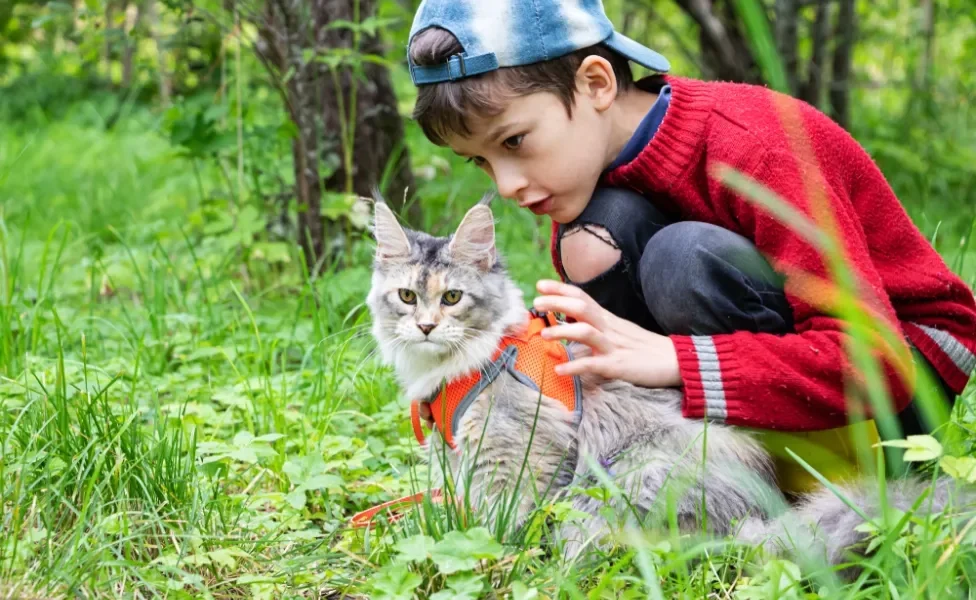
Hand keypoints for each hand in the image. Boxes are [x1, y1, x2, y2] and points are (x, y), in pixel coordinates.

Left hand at [533, 280, 681, 388]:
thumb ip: (596, 326)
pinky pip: (594, 365)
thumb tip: (571, 327)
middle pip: (581, 308)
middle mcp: (610, 328)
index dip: (561, 289)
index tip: (540, 284)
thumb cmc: (644, 348)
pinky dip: (576, 367)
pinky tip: (560, 370)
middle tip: (536, 302)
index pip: (582, 297)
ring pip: (586, 332)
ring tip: (543, 334)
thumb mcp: (619, 332)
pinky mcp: (619, 365)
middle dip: (557, 303)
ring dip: (563, 331)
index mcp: (608, 319)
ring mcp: (614, 346)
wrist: (676, 361)